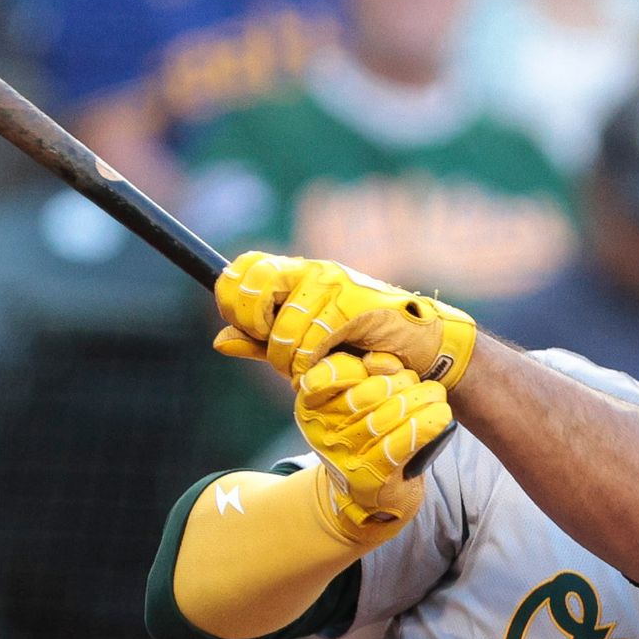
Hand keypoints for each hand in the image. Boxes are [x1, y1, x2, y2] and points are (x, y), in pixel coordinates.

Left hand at [212, 251, 477, 386]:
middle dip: (256, 326)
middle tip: (276, 352)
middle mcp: (311, 270)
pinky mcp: (354, 303)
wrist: (419, 348)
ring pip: (284, 324)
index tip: (250, 331)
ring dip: (289, 360)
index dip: (233, 300)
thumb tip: (219, 340)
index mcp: (295, 273)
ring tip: (307, 370)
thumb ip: (261, 342)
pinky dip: (312, 362)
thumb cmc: (362, 346)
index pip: (243, 269)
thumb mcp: (301, 345)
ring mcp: (334, 282)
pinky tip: (326, 366)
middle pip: (254, 282)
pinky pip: (313, 337)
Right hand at [293, 348, 449, 543]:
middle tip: (420, 385)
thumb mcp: (356, 402)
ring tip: (436, 396)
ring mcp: (342, 457)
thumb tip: (389, 364)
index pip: (334, 372)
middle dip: (402, 383)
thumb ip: (368, 375)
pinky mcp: (368, 477)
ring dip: (420, 401)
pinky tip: (440, 415)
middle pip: (368, 393)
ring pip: (387, 417)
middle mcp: (321, 432)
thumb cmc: (365, 438)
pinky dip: (425, 426)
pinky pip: (400, 444)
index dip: (366, 365)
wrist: (367, 494)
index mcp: (311, 406)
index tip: (390, 368)